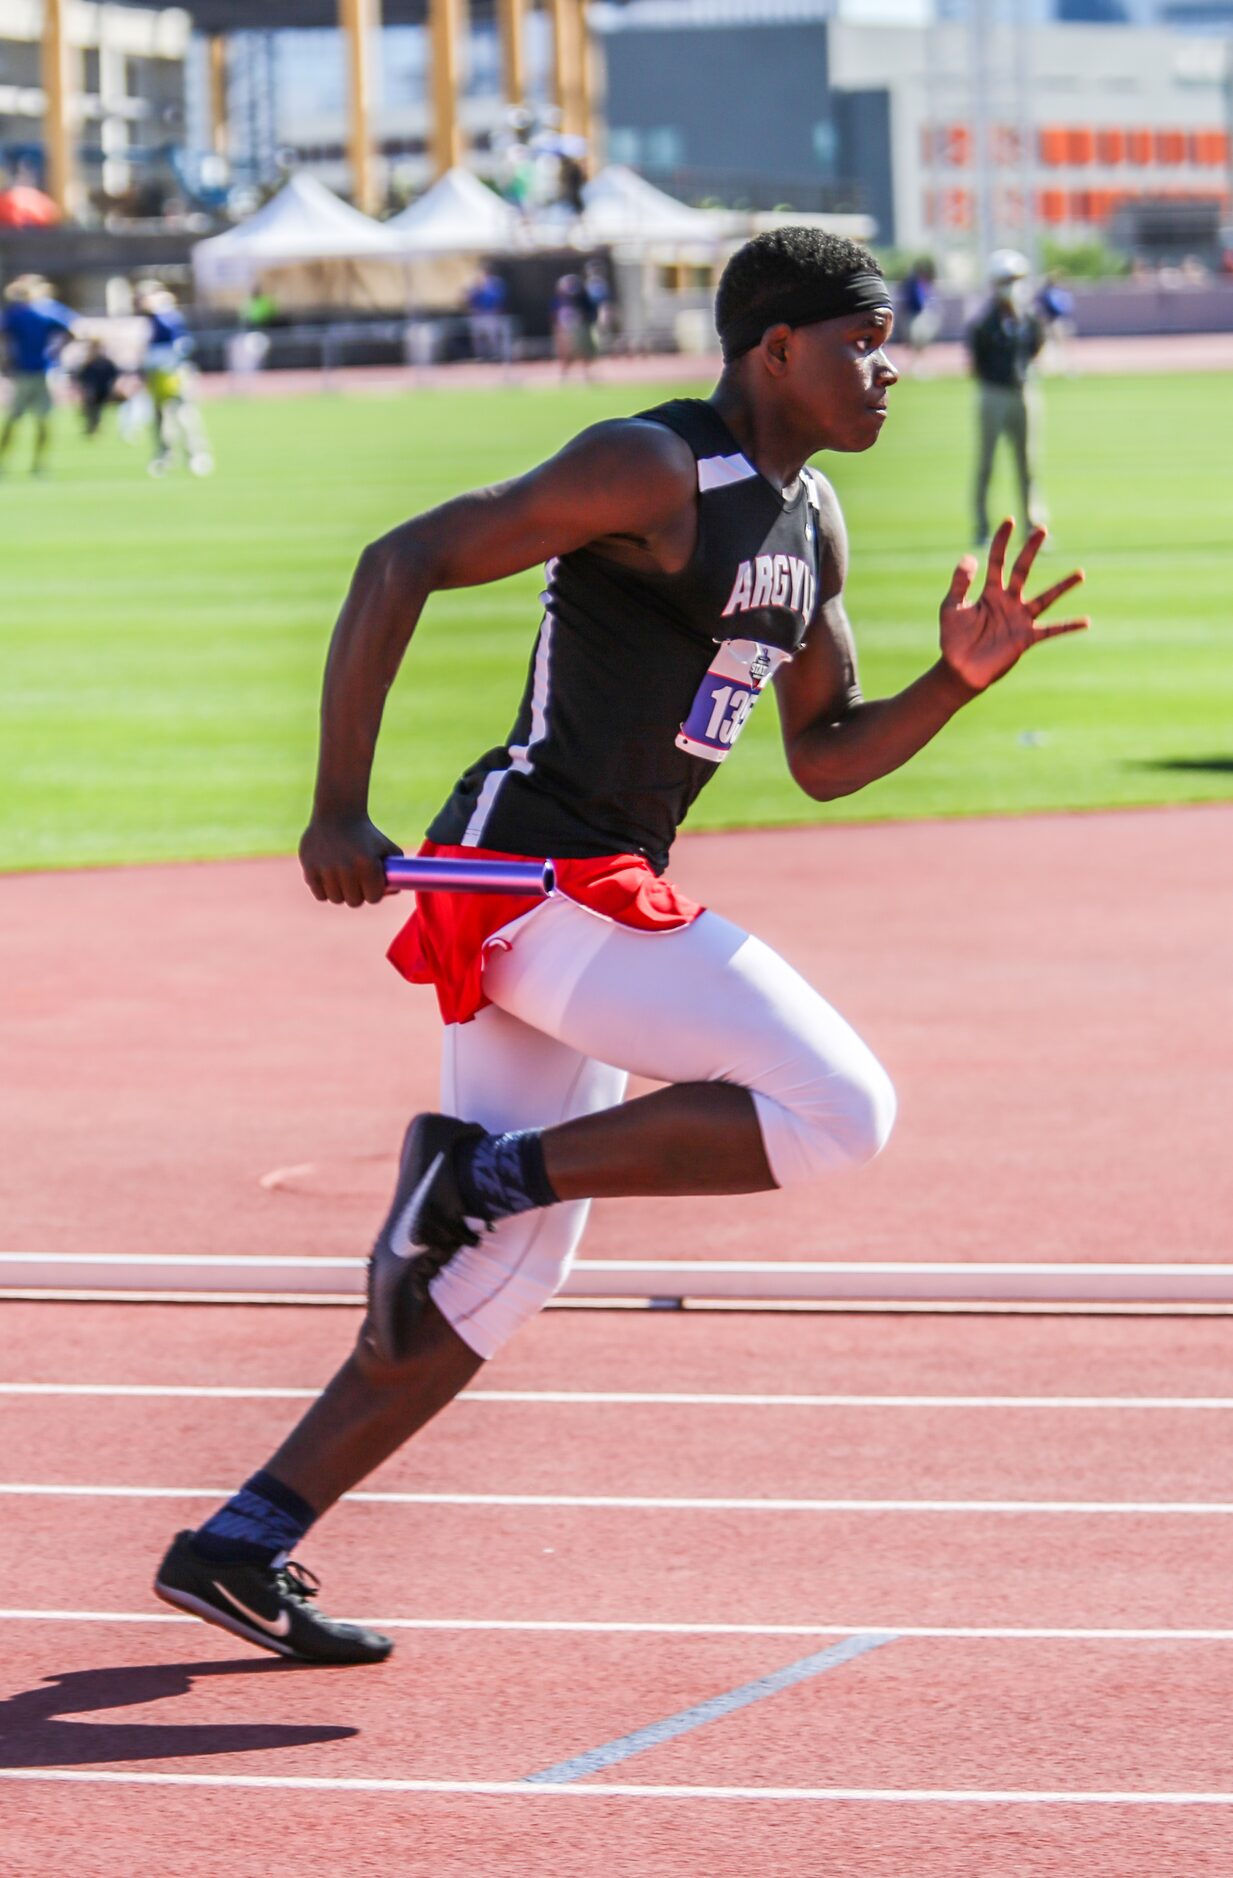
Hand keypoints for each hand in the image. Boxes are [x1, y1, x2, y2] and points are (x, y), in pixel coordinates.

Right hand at [299, 814, 402, 906]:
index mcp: (368, 864)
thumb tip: (391, 893)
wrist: (338, 813)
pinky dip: (324, 890)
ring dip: (341, 892)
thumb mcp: (387, 849)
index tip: (372, 884)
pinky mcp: (309, 868)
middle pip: (355, 902)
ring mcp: (326, 869)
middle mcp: (347, 868)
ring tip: (343, 877)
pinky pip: (320, 894)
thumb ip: (395, 873)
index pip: (374, 898)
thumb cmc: (366, 834)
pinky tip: (329, 877)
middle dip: (358, 893)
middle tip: (356, 881)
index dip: (374, 892)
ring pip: (336, 899)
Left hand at [940, 521, 1087, 693]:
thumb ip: (960, 583)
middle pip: (1022, 570)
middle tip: (1041, 528)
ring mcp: (1019, 618)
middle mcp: (1008, 601)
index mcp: (990, 592)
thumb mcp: (951, 607)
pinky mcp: (1025, 637)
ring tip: (1080, 574)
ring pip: (1045, 598)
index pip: (997, 561)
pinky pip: (1051, 630)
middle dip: (1030, 550)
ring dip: (1062, 586)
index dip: (1001, 541)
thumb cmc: (954, 638)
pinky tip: (1087, 621)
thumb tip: (971, 557)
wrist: (960, 669)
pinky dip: (1068, 626)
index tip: (1008, 521)